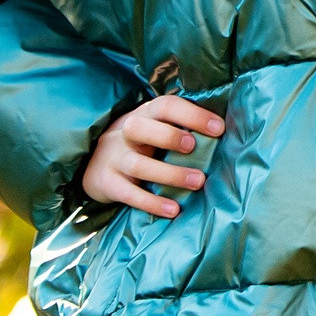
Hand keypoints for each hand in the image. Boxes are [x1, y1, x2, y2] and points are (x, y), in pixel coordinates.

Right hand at [80, 95, 224, 216]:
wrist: (91, 162)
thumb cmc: (138, 143)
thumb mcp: (153, 127)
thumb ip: (179, 127)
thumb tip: (223, 134)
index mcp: (144, 114)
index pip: (165, 106)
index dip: (192, 114)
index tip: (219, 128)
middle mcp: (125, 132)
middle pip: (140, 127)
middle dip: (169, 136)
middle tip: (194, 148)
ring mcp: (113, 158)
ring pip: (138, 165)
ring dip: (170, 174)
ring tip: (198, 182)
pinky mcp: (106, 183)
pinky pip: (128, 194)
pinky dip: (152, 203)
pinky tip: (173, 210)